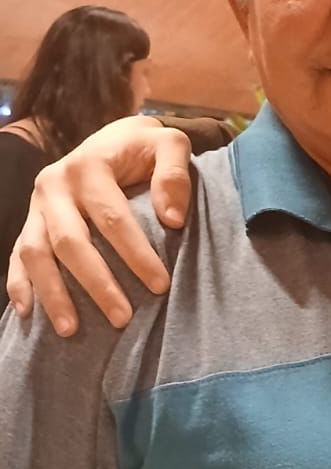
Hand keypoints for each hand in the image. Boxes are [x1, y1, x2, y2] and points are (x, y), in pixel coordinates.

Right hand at [5, 115, 193, 334]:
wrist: (114, 138)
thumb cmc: (146, 149)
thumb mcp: (169, 144)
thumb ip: (174, 174)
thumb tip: (173, 220)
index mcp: (88, 166)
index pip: (112, 217)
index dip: (136, 253)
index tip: (161, 285)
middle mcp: (55, 185)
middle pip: (71, 242)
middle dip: (96, 283)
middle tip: (123, 318)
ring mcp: (37, 206)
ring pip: (36, 253)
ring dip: (53, 293)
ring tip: (71, 330)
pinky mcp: (29, 222)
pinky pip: (17, 256)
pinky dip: (19, 285)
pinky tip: (27, 314)